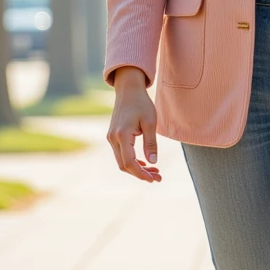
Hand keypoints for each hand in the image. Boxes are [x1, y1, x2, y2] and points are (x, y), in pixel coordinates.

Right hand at [107, 67, 161, 182]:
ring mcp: (111, 138)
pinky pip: (121, 154)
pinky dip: (133, 161)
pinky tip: (145, 163)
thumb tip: (153, 162)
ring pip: (122, 161)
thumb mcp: (150, 122)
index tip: (154, 179)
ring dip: (137, 169)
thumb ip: (151, 143)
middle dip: (141, 174)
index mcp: (122, 135)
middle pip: (124, 165)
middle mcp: (113, 138)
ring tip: (155, 172)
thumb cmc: (142, 103)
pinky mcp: (113, 136)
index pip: (129, 162)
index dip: (141, 174)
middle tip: (158, 177)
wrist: (128, 89)